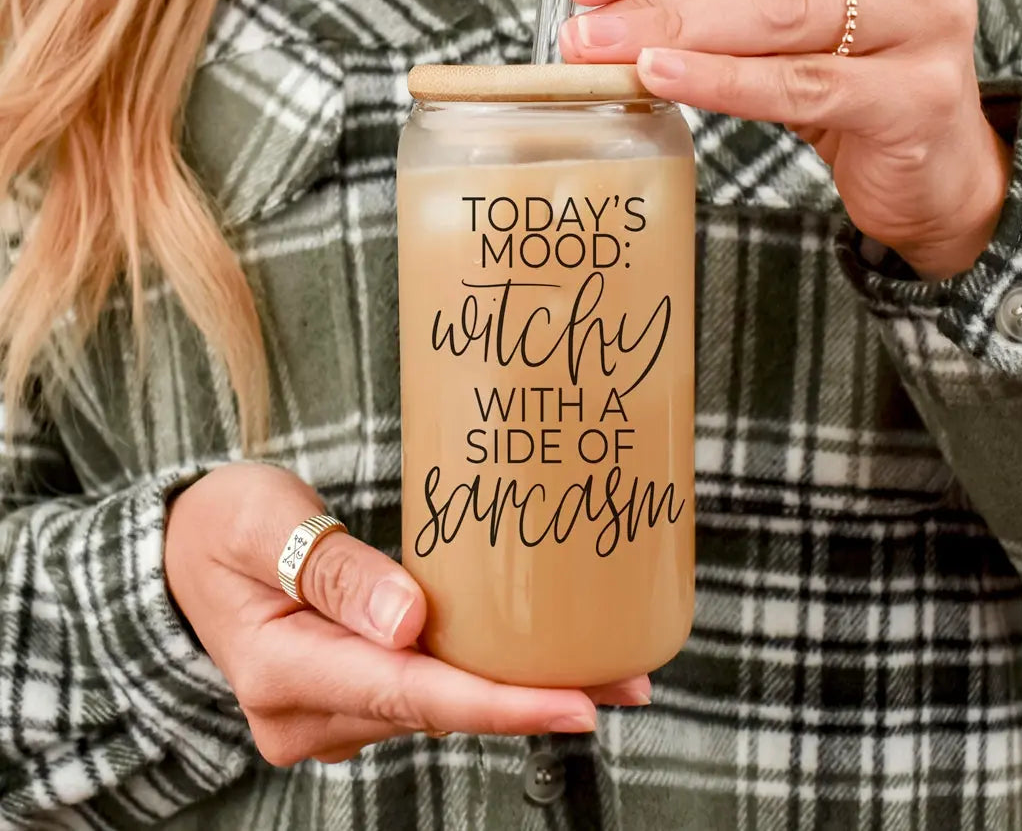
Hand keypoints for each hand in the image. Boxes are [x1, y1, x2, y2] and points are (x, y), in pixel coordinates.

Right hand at [165, 463, 649, 765]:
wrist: (179, 557)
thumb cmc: (220, 525)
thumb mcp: (263, 524)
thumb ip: (333, 570)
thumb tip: (410, 622)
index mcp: (282, 669)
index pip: (408, 694)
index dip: (497, 702)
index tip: (576, 703)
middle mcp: (310, 712)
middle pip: (439, 708)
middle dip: (532, 698)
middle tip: (627, 679)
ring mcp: (331, 712)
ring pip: (441, 705)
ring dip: (519, 690)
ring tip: (608, 669)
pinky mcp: (352, 693)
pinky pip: (428, 691)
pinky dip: (486, 679)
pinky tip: (538, 662)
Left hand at [559, 0, 1012, 279]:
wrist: (928, 170)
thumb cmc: (846, 82)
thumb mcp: (766, 19)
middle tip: (582, 27)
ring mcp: (927, 15)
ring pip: (778, 17)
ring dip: (680, 35)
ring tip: (607, 52)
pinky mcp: (921, 90)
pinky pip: (803, 83)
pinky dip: (726, 81)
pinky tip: (665, 78)